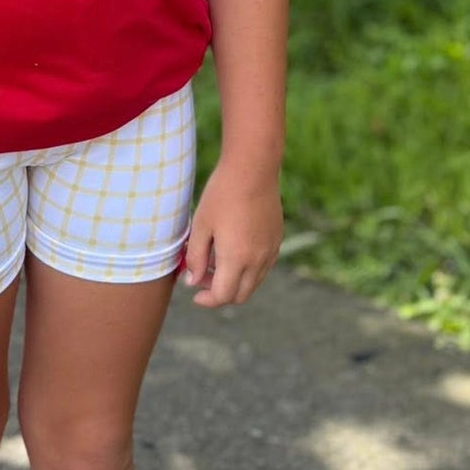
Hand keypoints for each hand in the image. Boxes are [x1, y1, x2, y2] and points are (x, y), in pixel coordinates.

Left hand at [179, 158, 285, 308]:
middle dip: (220, 293)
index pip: (222, 296)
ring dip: (235, 281)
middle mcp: (258, 260)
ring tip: (216, 260)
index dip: (206, 300)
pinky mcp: (276, 240)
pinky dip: (248, 269)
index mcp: (236, 259)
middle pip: (240, 295)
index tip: (194, 293)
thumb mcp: (200, 226)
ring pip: (254, 282)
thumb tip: (193, 282)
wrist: (252, 169)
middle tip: (203, 277)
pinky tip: (233, 249)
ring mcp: (270, 251)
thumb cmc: (221, 195)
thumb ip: (196, 258)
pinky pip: (263, 267)